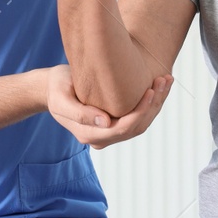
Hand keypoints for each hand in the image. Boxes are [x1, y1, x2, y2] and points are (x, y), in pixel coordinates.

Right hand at [44, 63, 172, 148]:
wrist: (50, 87)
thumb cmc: (55, 88)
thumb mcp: (61, 98)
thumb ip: (80, 113)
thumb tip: (106, 123)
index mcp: (90, 134)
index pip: (124, 128)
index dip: (141, 111)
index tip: (150, 90)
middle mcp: (102, 137)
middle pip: (137, 127)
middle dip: (154, 104)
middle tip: (164, 79)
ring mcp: (109, 131)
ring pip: (141, 123)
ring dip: (156, 103)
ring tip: (166, 80)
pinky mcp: (114, 121)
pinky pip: (137, 117)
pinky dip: (150, 102)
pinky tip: (158, 86)